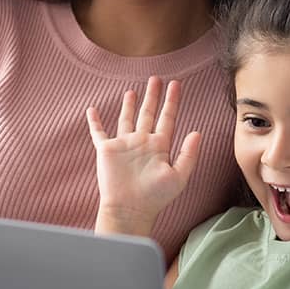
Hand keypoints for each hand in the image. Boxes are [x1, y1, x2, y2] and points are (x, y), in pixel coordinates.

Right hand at [87, 76, 201, 235]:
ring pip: (127, 119)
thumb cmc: (155, 198)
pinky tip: (92, 110)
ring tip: (132, 91)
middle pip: (148, 113)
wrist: (130, 210)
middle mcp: (142, 142)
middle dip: (153, 96)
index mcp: (160, 146)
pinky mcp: (107, 150)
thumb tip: (197, 132)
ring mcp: (124, 145)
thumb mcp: (178, 176)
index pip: (168, 118)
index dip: (172, 101)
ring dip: (129, 105)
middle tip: (156, 79)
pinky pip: (98, 132)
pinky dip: (94, 121)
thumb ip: (189, 154)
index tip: (176, 85)